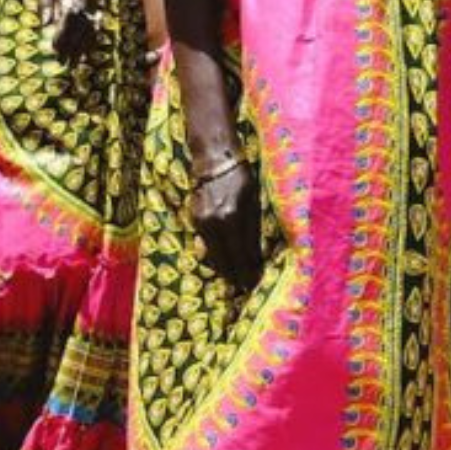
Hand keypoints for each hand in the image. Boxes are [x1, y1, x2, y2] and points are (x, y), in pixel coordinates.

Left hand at [34, 0, 96, 62]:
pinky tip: (84, 47)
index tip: (55, 46)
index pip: (67, 15)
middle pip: (80, 22)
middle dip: (72, 43)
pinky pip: (91, 19)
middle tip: (64, 60)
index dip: (62, 33)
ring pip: (88, 22)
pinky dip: (88, 34)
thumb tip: (47, 24)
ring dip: (81, 42)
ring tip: (73, 59)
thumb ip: (45, 1)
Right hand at [188, 154, 262, 290]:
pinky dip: (215, 254)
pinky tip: (222, 260)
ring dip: (224, 267)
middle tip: (244, 288)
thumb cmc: (241, 179)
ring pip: (213, 253)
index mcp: (233, 218)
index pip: (241, 254)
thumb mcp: (254, 203)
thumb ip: (253, 230)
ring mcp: (202, 221)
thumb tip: (256, 258)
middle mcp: (215, 223)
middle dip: (235, 275)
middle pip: (225, 259)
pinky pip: (206, 243)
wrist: (214, 161)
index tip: (254, 285)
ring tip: (234, 278)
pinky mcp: (194, 218)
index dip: (247, 272)